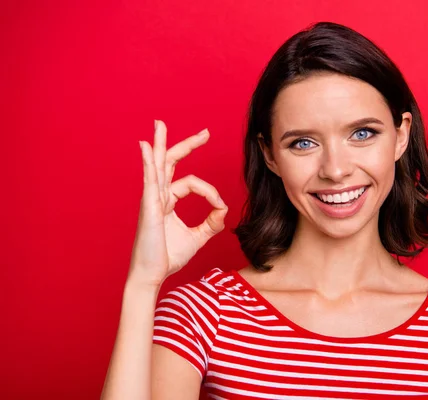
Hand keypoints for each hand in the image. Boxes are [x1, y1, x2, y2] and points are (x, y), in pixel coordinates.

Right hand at [127, 120, 227, 287]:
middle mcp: (158, 196)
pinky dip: (148, 162)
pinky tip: (147, 147)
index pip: (191, 182)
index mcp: (168, 201)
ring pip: (158, 166)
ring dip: (160, 144)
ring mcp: (151, 200)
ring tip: (159, 124)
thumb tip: (224, 209)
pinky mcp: (148, 208)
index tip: (220, 205)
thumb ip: (212, 222)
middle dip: (187, 145)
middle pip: (171, 163)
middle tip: (204, 132)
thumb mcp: (198, 237)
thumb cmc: (168, 256)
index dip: (210, 191)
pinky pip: (149, 180)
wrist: (152, 275)